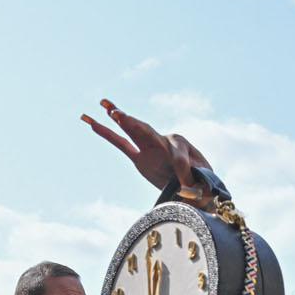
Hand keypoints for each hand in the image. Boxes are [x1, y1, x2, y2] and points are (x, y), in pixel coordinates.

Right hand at [80, 99, 212, 193]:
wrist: (196, 184)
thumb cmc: (202, 179)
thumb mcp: (204, 179)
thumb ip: (195, 180)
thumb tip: (186, 189)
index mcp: (180, 144)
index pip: (178, 156)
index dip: (183, 172)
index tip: (188, 188)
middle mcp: (163, 141)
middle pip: (146, 131)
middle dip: (133, 124)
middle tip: (118, 114)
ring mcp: (149, 148)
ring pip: (131, 131)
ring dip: (118, 119)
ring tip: (104, 105)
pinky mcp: (139, 158)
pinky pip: (120, 143)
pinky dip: (106, 133)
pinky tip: (91, 122)